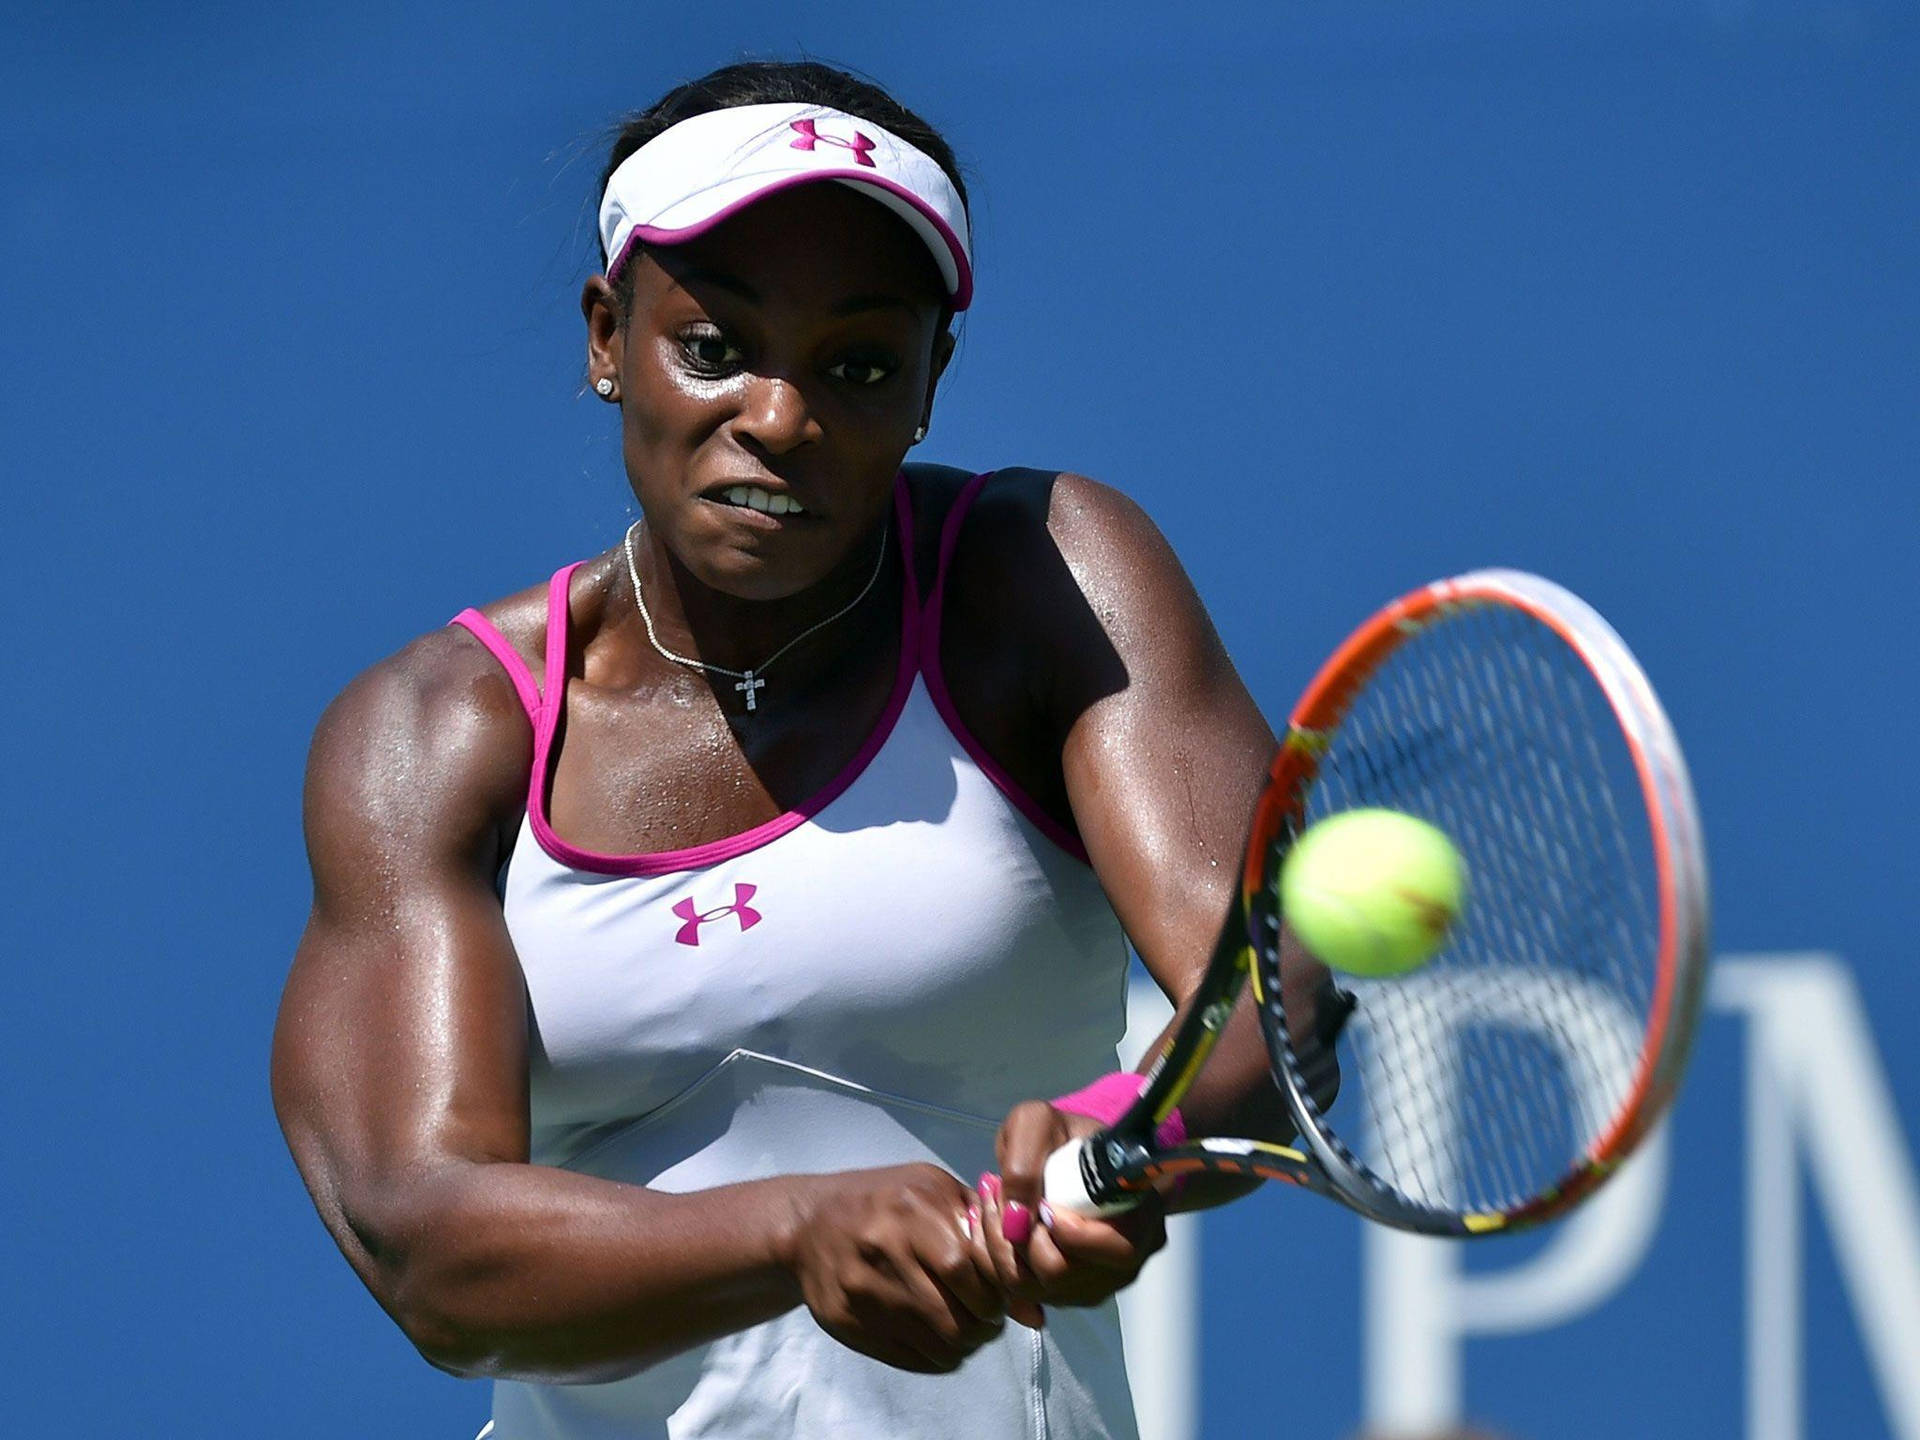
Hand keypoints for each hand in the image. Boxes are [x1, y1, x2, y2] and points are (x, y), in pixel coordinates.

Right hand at [784, 1163, 1008, 1373]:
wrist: (808, 1225)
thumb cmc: (885, 1201)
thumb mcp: (933, 1191)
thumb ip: (986, 1234)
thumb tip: (1034, 1308)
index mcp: (911, 1210)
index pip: (968, 1270)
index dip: (996, 1292)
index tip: (1001, 1293)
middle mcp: (884, 1251)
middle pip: (957, 1317)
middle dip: (986, 1325)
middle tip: (988, 1317)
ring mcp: (863, 1292)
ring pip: (939, 1345)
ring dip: (965, 1344)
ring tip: (966, 1327)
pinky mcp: (848, 1324)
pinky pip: (912, 1359)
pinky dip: (938, 1356)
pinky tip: (938, 1336)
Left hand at [978, 1102, 1166, 1323]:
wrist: (1061, 1152)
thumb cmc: (1059, 1133)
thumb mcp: (1036, 1123)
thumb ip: (1025, 1164)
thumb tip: (1016, 1223)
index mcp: (1143, 1214)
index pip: (1119, 1249)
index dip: (1071, 1234)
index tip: (1043, 1203)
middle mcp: (1126, 1260)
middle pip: (1064, 1275)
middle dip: (1018, 1237)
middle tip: (997, 1192)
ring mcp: (1096, 1283)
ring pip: (1036, 1289)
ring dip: (999, 1246)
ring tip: (990, 1200)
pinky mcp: (1065, 1294)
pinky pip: (1021, 1294)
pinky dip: (995, 1258)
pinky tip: (992, 1221)